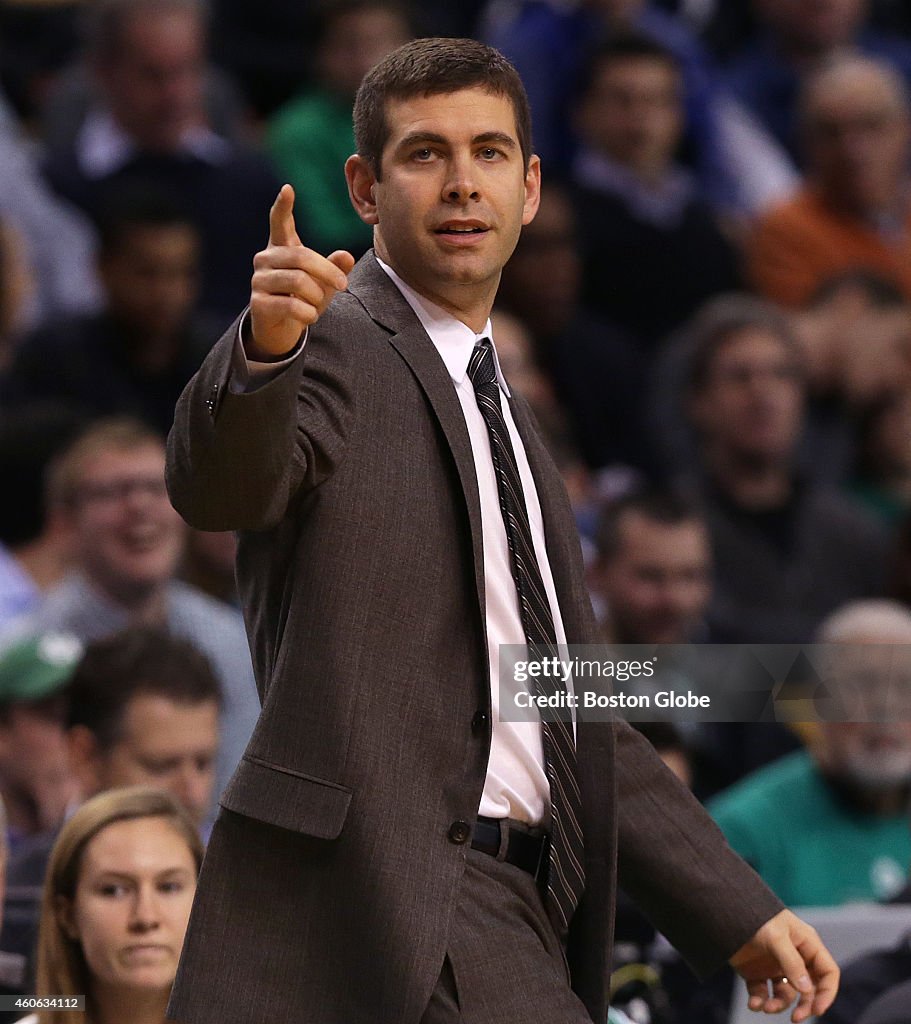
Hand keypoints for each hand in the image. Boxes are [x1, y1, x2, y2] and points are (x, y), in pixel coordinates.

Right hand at [248, 184, 355, 358]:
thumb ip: (334, 268)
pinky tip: (309, 317)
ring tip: (317, 305)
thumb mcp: (323, 283)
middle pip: (302, 257)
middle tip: (344, 285)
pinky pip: (292, 306)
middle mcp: (265, 259)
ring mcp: (258, 280)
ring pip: (298, 281)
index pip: (279, 223)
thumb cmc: (303, 299)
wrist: (281, 330)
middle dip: (328, 272)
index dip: (283, 207)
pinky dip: (308, 314)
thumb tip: (347, 256)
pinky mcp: (258, 304)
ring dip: (317, 296)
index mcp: (280, 248)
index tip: (288, 189)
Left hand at [729, 909, 838, 1021]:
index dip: (826, 993)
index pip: (827, 972)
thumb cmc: (755, 918)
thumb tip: (806, 990)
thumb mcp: (776, 937)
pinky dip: (760, 1002)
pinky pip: (763, 993)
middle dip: (804, 1006)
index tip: (817, 1010)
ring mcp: (775, 966)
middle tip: (796, 1018)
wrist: (723, 911)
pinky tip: (754, 1004)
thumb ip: (792, 962)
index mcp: (805, 944)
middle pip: (809, 989)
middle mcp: (794, 957)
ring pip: (786, 995)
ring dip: (778, 1005)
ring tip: (766, 1007)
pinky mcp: (757, 972)